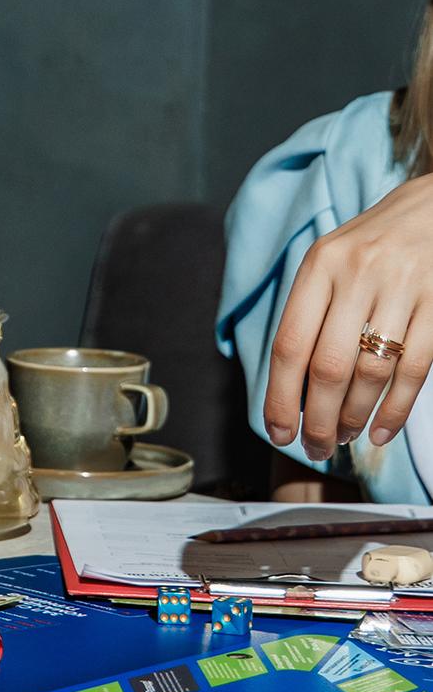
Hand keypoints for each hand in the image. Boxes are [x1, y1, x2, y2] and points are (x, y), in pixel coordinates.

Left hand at [264, 176, 432, 460]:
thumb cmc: (373, 245)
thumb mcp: (331, 263)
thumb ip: (311, 314)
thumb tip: (291, 389)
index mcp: (320, 265)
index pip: (290, 344)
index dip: (280, 397)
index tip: (277, 432)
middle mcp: (358, 274)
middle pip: (328, 366)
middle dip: (316, 418)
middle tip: (314, 446)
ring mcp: (401, 289)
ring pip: (370, 373)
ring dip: (353, 417)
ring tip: (343, 437)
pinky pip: (413, 370)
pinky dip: (394, 409)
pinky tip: (380, 432)